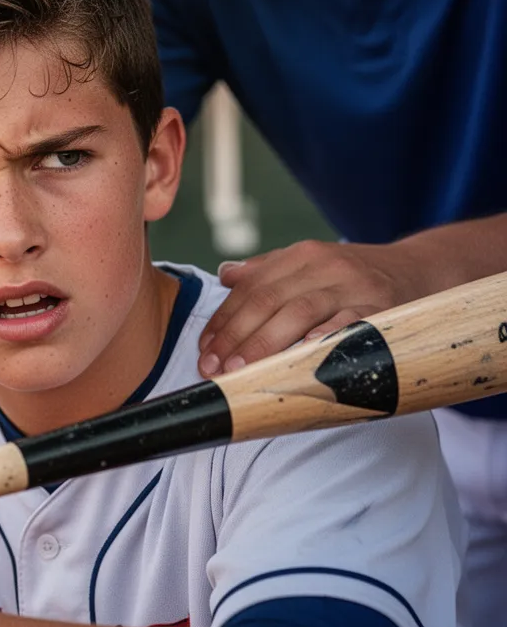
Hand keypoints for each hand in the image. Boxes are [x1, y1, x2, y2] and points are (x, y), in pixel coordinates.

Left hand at [198, 240, 431, 376]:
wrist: (423, 270)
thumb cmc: (356, 277)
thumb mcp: (313, 264)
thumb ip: (269, 270)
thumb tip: (225, 275)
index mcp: (302, 256)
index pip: (251, 289)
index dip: (224, 321)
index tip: (204, 351)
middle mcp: (325, 266)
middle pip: (269, 300)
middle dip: (236, 337)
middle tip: (214, 368)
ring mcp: (355, 287)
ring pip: (300, 312)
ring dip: (265, 344)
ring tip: (241, 371)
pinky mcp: (383, 309)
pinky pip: (348, 325)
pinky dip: (321, 340)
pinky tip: (298, 357)